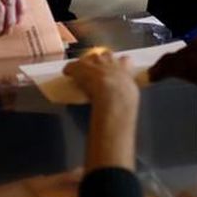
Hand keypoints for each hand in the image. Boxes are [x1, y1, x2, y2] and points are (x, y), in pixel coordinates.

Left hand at [65, 51, 139, 171]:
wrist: (114, 95)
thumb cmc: (125, 104)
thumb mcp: (130, 108)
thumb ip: (126, 116)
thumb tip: (124, 141)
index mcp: (127, 73)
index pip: (126, 62)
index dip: (123, 63)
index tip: (120, 65)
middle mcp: (112, 65)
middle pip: (108, 55)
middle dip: (103, 58)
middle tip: (98, 65)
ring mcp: (97, 66)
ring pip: (91, 58)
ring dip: (87, 63)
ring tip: (82, 68)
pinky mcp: (81, 68)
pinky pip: (74, 66)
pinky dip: (70, 70)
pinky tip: (66, 73)